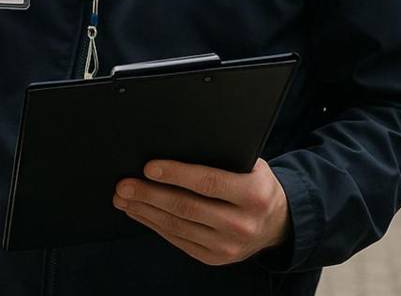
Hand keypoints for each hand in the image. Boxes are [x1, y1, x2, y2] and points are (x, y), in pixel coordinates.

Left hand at [112, 158, 290, 265]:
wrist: (277, 222)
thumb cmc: (255, 184)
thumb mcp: (250, 165)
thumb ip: (221, 157)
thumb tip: (174, 143)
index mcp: (253, 194)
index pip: (208, 183)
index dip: (176, 174)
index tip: (148, 167)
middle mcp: (243, 223)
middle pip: (187, 207)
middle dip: (150, 194)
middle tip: (123, 184)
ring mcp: (229, 245)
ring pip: (178, 226)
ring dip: (145, 211)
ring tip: (123, 198)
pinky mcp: (215, 258)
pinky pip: (179, 240)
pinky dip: (154, 225)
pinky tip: (139, 212)